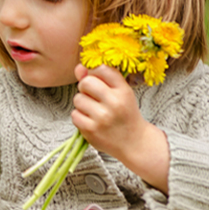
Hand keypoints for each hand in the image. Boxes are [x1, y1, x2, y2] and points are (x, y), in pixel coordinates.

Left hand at [71, 64, 169, 192]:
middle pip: (86, 82)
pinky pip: (74, 114)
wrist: (133, 142)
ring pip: (78, 99)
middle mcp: (114, 103)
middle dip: (85, 87)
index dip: (94, 72)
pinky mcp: (91, 130)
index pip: (102, 69)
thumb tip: (78, 67)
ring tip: (93, 110)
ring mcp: (102, 118)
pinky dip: (79, 117)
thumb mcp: (120, 93)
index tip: (97, 80)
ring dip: (82, 103)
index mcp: (123, 91)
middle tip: (92, 96)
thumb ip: (100, 79)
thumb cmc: (125, 114)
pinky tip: (90, 120)